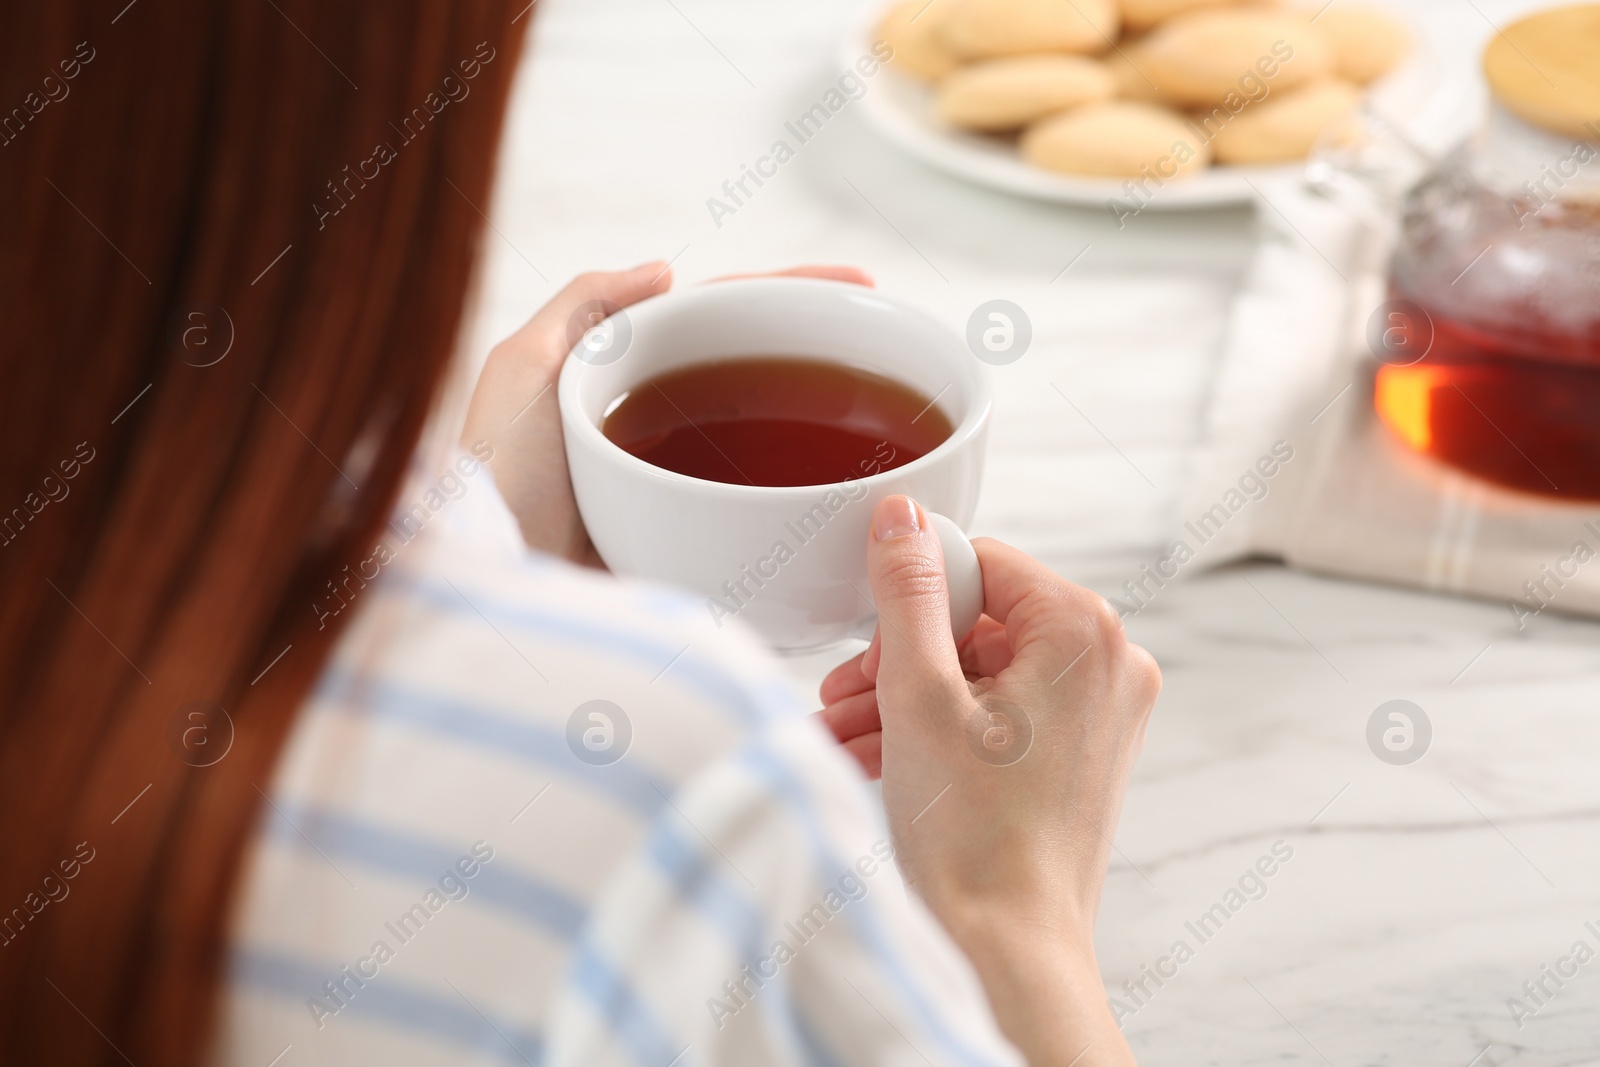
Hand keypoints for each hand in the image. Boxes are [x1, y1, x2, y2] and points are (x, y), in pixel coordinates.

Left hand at [461, 264, 871, 564]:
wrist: (495, 586)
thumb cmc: (492, 478)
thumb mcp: (521, 368)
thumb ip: (584, 304)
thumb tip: (668, 268)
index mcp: (624, 372)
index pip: (723, 316)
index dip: (790, 295)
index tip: (861, 283)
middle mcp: (660, 425)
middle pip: (760, 368)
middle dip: (827, 347)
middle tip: (894, 337)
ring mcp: (683, 483)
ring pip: (770, 436)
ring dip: (827, 419)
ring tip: (888, 405)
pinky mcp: (697, 543)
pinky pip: (765, 508)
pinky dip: (808, 494)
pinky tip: (850, 491)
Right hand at [817, 495, 1158, 1065]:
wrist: (1006, 947)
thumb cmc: (973, 836)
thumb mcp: (919, 693)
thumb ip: (908, 592)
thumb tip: (902, 516)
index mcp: (1084, 631)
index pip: (981, 563)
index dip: (911, 601)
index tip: (869, 644)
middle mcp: (1110, 664)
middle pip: (982, 617)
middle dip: (902, 655)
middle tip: (848, 692)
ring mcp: (1102, 712)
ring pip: (985, 669)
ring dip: (909, 694)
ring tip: (846, 731)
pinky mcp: (1083, 753)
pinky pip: (1003, 711)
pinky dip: (942, 725)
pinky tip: (878, 753)